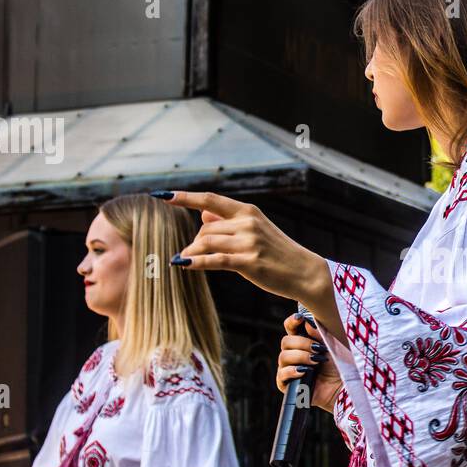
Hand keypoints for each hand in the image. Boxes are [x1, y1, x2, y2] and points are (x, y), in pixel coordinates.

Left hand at [164, 191, 328, 302]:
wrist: (305, 272)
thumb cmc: (278, 253)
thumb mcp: (256, 229)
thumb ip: (229, 221)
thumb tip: (203, 212)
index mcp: (248, 211)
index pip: (209, 199)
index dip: (184, 197)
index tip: (161, 195)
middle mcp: (247, 222)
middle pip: (205, 227)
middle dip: (195, 240)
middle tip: (191, 253)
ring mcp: (249, 242)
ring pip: (206, 242)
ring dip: (192, 251)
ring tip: (186, 259)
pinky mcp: (248, 262)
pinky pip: (214, 259)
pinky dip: (195, 260)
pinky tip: (182, 262)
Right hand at [277, 312, 341, 411]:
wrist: (346, 387)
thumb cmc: (342, 365)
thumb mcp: (333, 345)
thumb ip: (320, 333)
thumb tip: (306, 323)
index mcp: (304, 341)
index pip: (291, 328)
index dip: (292, 322)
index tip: (300, 319)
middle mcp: (295, 354)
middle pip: (286, 342)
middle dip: (302, 343)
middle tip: (318, 349)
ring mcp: (290, 370)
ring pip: (283, 357)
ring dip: (301, 357)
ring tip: (316, 362)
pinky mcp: (289, 386)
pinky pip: (281, 375)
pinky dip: (292, 371)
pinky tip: (304, 371)